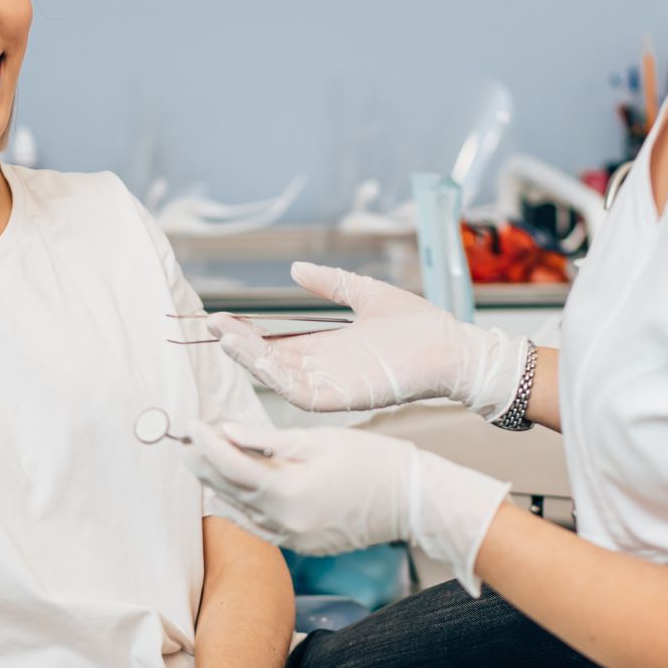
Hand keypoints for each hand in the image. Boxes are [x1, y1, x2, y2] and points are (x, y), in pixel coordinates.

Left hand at [185, 418, 511, 593]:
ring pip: (241, 511)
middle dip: (204, 464)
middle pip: (229, 491)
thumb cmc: (375, 462)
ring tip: (201, 461)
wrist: (414, 502)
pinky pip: (261, 525)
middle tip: (184, 441)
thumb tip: (226, 431)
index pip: (231, 467)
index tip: (193, 424)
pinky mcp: (303, 545)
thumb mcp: (319, 441)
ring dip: (219, 486)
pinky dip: (243, 505)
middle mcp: (285, 524)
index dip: (207, 444)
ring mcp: (294, 539)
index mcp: (288, 493)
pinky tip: (231, 491)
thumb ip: (267, 441)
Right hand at [207, 262, 527, 418]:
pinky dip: (279, 379)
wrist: (455, 348)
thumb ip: (331, 283)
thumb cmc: (419, 325)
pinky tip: (261, 360)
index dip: (247, 333)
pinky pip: (304, 394)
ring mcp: (333, 386)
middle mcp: (324, 370)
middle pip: (270, 362)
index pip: (275, 344)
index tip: (219, 317)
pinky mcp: (347, 399)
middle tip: (212, 326)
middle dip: (240, 347)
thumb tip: (295, 269)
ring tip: (228, 339)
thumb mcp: (366, 293)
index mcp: (326, 348)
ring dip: (253, 362)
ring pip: (280, 379)